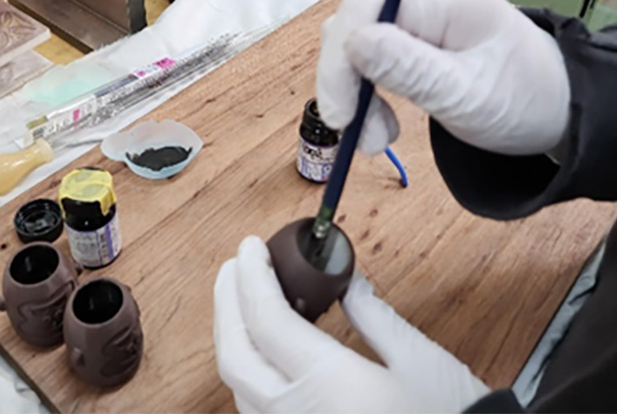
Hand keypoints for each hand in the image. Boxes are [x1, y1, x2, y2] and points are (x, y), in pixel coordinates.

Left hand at [213, 236, 488, 412]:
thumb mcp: (417, 359)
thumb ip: (371, 314)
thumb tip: (344, 280)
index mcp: (328, 385)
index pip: (266, 320)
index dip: (252, 276)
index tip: (250, 247)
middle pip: (235, 353)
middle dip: (227, 302)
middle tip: (237, 266)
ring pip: (236, 384)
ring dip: (234, 335)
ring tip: (244, 297)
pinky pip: (253, 407)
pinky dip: (249, 368)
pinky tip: (263, 347)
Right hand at [316, 0, 569, 155]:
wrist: (549, 106)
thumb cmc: (522, 99)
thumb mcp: (466, 96)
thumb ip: (410, 69)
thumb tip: (353, 44)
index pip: (362, 14)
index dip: (339, 65)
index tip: (341, 117)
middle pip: (352, 28)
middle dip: (347, 86)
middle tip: (363, 137)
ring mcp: (417, 13)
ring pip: (353, 45)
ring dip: (354, 95)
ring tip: (378, 135)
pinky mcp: (411, 34)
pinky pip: (367, 56)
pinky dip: (364, 92)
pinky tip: (380, 119)